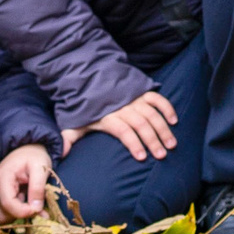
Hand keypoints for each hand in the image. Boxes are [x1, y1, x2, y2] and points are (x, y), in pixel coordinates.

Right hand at [0, 143, 54, 222]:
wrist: (26, 151)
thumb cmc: (34, 157)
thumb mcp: (41, 167)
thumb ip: (38, 187)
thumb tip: (36, 208)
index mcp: (1, 177)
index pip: (8, 204)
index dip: (24, 211)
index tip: (39, 209)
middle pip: (3, 214)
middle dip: (22, 213)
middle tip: (36, 203)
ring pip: (1, 218)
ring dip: (18, 214)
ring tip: (27, 200)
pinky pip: (1, 216)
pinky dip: (14, 214)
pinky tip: (22, 202)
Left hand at [62, 91, 179, 161]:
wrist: (88, 76)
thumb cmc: (83, 105)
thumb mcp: (73, 121)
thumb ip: (68, 138)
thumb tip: (60, 155)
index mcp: (108, 117)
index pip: (123, 131)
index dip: (133, 144)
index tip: (142, 157)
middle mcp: (123, 107)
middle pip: (141, 124)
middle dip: (153, 140)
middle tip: (162, 154)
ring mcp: (133, 99)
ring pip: (152, 114)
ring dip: (163, 129)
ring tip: (171, 144)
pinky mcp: (141, 92)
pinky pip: (157, 98)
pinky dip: (166, 108)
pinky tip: (174, 120)